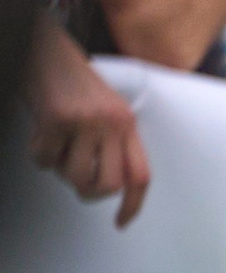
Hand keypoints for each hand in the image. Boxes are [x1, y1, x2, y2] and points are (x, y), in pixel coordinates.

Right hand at [26, 30, 150, 225]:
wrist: (45, 49)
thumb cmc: (70, 80)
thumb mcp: (104, 109)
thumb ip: (110, 142)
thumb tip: (104, 183)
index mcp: (127, 123)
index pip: (141, 174)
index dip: (133, 205)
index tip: (121, 223)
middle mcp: (112, 123)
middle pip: (110, 185)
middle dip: (89, 192)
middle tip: (75, 179)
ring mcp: (85, 122)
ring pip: (77, 176)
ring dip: (61, 171)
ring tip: (56, 149)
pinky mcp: (57, 120)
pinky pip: (46, 161)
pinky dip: (38, 155)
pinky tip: (39, 136)